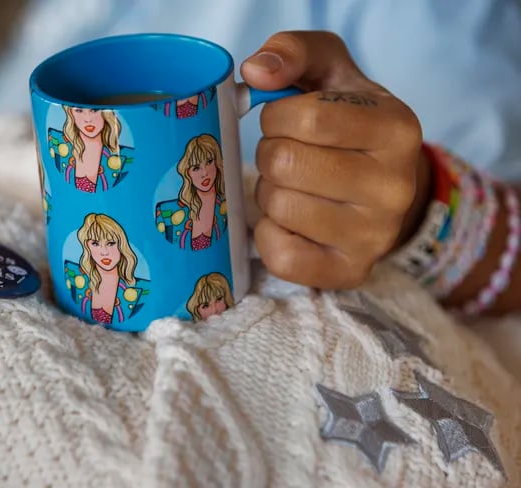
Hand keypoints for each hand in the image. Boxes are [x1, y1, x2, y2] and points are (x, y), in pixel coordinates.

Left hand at [241, 31, 426, 288]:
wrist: (385, 186)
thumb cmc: (347, 123)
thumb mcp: (331, 71)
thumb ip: (292, 52)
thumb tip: (255, 73)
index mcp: (397, 128)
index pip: (307, 117)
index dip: (277, 115)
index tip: (284, 119)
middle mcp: (395, 187)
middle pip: (286, 163)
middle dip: (270, 152)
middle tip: (286, 154)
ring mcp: (374, 236)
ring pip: (278, 207)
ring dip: (269, 192)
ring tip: (293, 185)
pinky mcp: (349, 272)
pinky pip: (281, 255)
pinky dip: (269, 234)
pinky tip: (287, 220)